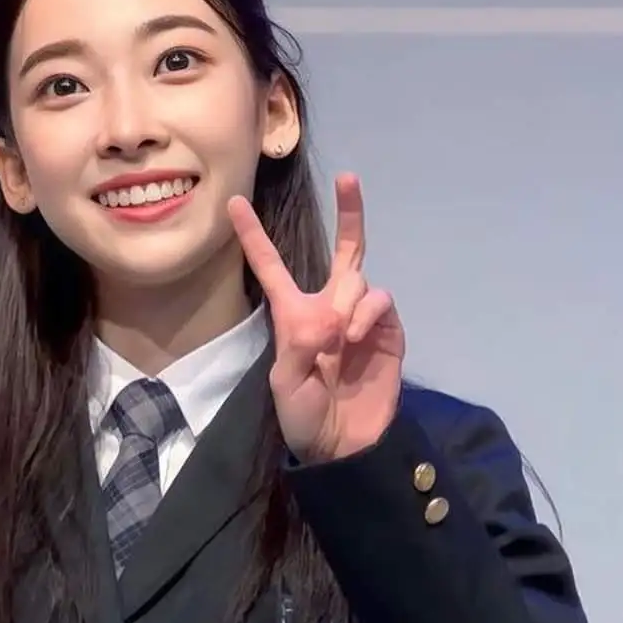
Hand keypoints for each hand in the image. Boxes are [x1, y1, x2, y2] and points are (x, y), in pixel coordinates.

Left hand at [229, 174, 403, 461]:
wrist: (343, 444)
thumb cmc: (304, 416)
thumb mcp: (286, 385)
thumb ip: (299, 348)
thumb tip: (329, 319)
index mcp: (294, 315)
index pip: (271, 267)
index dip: (254, 236)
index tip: (234, 204)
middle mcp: (330, 307)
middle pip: (344, 250)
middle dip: (350, 213)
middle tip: (350, 177)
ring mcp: (361, 318)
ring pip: (360, 278)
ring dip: (349, 301)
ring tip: (340, 337)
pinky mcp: (388, 332)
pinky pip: (381, 302)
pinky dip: (368, 314)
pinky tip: (356, 335)